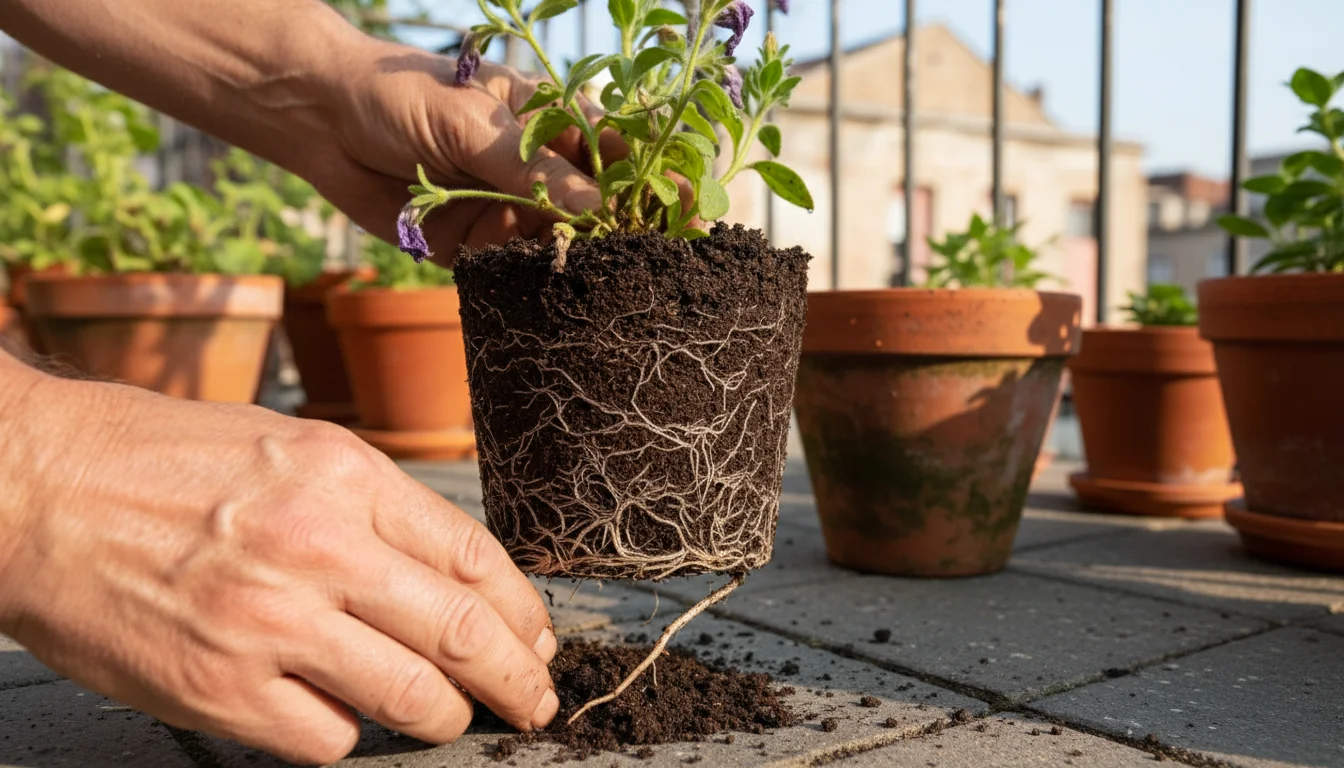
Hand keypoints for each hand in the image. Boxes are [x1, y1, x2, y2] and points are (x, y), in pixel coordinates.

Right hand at [0, 361, 557, 764]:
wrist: (36, 488)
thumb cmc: (161, 459)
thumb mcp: (289, 445)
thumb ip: (372, 507)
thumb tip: (449, 578)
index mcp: (346, 475)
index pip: (475, 558)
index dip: (522, 611)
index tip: (536, 638)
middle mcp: (320, 545)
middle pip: (464, 633)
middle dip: (518, 679)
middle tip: (535, 701)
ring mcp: (270, 621)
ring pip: (413, 698)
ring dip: (447, 718)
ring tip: (451, 719)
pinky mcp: (219, 689)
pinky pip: (328, 739)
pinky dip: (350, 735)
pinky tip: (339, 715)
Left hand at [310, 44, 627, 267]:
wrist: (317, 120)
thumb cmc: (397, 94)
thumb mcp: (469, 121)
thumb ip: (530, 166)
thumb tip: (598, 207)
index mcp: (548, 117)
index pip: (617, 147)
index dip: (655, 176)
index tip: (688, 204)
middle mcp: (535, 165)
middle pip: (598, 204)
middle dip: (625, 230)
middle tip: (657, 258)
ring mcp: (508, 205)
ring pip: (559, 241)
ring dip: (573, 256)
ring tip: (592, 269)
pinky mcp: (475, 243)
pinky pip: (512, 266)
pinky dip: (524, 273)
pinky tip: (531, 276)